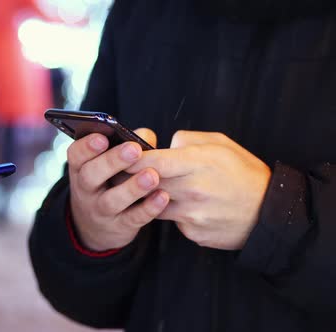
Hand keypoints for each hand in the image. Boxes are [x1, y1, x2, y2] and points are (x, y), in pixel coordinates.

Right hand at [68, 128, 169, 250]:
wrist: (97, 225)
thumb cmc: (109, 181)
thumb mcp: (108, 164)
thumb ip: (127, 145)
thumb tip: (144, 136)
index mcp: (81, 168)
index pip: (76, 155)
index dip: (87, 146)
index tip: (103, 137)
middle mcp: (86, 190)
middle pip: (91, 175)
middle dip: (112, 161)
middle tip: (134, 149)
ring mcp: (100, 210)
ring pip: (111, 200)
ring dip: (132, 187)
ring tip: (152, 175)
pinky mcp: (119, 227)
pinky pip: (132, 218)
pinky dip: (148, 208)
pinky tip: (162, 196)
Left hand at [128, 131, 270, 249]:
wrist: (269, 213)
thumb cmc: (244, 173)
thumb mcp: (221, 144)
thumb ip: (188, 140)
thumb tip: (164, 145)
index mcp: (198, 163)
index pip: (151, 161)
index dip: (131, 159)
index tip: (120, 156)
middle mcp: (192, 190)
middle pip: (146, 184)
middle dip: (132, 178)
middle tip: (122, 173)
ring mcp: (192, 215)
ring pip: (153, 205)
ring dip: (148, 197)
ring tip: (150, 189)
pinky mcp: (193, 233)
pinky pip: (171, 222)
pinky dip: (171, 214)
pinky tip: (182, 207)